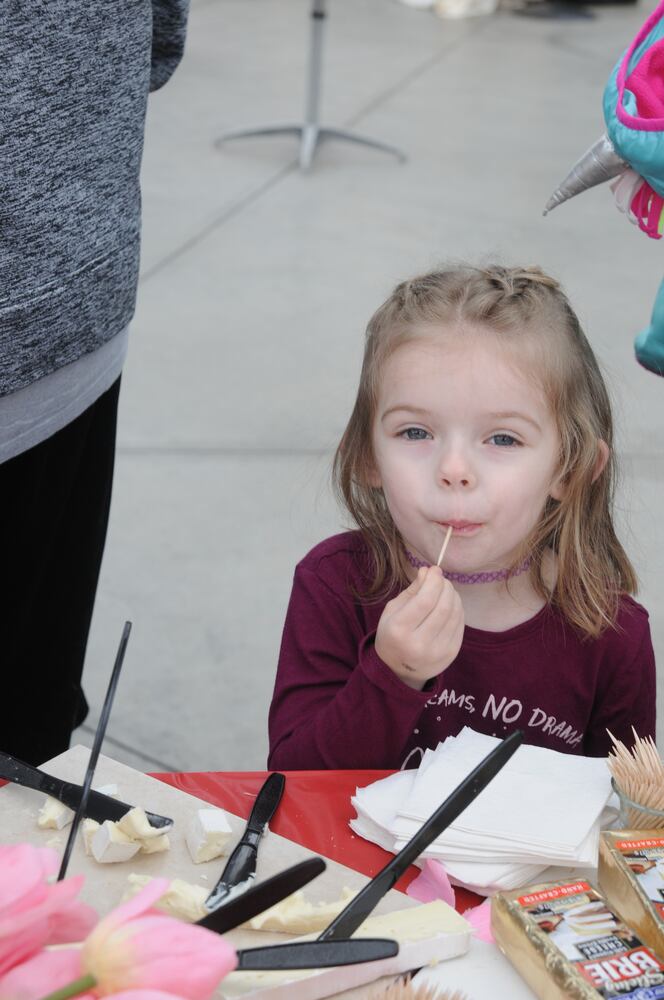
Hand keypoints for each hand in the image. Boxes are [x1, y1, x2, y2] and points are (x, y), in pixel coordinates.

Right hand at [375, 566, 463, 689]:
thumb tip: (429, 571)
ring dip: (453, 596)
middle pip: (443, 607)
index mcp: (399, 630)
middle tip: (441, 580)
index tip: (435, 570)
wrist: (398, 670)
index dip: (434, 581)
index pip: (425, 600)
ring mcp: (437, 652)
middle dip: (445, 587)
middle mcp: (418, 644)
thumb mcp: (393, 610)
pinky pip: (460, 625)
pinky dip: (458, 609)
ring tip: (446, 590)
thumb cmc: (393, 634)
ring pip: (455, 614)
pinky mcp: (450, 654)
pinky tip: (451, 604)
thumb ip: (412, 590)